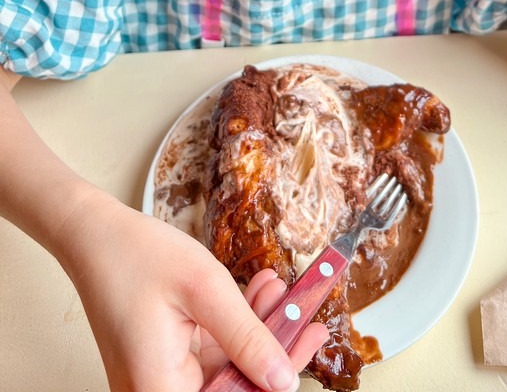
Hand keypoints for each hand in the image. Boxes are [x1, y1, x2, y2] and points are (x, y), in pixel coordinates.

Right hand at [58, 193, 328, 391]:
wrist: (96, 233)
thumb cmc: (138, 255)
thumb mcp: (203, 288)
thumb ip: (246, 336)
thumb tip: (284, 381)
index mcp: (159, 388)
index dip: (270, 384)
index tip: (307, 346)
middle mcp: (156, 391)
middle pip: (230, 389)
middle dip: (272, 352)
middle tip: (307, 321)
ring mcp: (158, 378)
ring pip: (224, 368)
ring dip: (256, 331)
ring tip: (279, 290)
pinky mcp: (163, 361)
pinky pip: (209, 353)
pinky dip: (235, 324)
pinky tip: (256, 292)